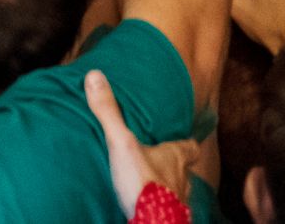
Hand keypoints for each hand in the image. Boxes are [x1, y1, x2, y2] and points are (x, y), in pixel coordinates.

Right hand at [85, 70, 197, 221]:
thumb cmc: (143, 184)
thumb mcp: (122, 143)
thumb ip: (109, 113)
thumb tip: (95, 76)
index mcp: (175, 156)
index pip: (189, 146)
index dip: (186, 142)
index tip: (182, 137)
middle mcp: (182, 178)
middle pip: (184, 168)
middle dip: (174, 165)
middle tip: (159, 161)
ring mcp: (178, 201)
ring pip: (178, 190)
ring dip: (167, 186)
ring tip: (152, 184)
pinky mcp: (170, 218)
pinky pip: (169, 210)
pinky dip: (161, 207)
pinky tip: (148, 207)